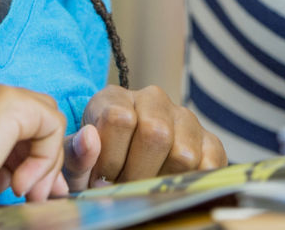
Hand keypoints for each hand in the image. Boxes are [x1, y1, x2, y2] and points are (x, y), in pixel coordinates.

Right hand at [0, 74, 70, 210]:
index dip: (18, 158)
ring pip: (41, 117)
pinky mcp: (7, 100)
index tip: (21, 190)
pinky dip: (44, 157)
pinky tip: (20, 184)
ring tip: (27, 194)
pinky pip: (49, 123)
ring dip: (43, 160)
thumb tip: (24, 174)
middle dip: (37, 158)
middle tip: (34, 196)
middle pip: (24, 117)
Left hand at [65, 85, 226, 188]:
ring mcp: (184, 119)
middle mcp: (153, 100)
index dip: (108, 158)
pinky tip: (169, 185)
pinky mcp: (210, 141)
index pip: (118, 118)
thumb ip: (75, 154)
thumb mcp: (76, 164)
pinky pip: (208, 164)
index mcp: (115, 98)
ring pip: (183, 153)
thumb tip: (90, 138)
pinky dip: (189, 183)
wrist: (125, 176)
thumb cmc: (96, 169)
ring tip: (145, 186)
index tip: (100, 178)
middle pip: (155, 133)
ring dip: (162, 180)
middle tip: (125, 186)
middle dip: (135, 173)